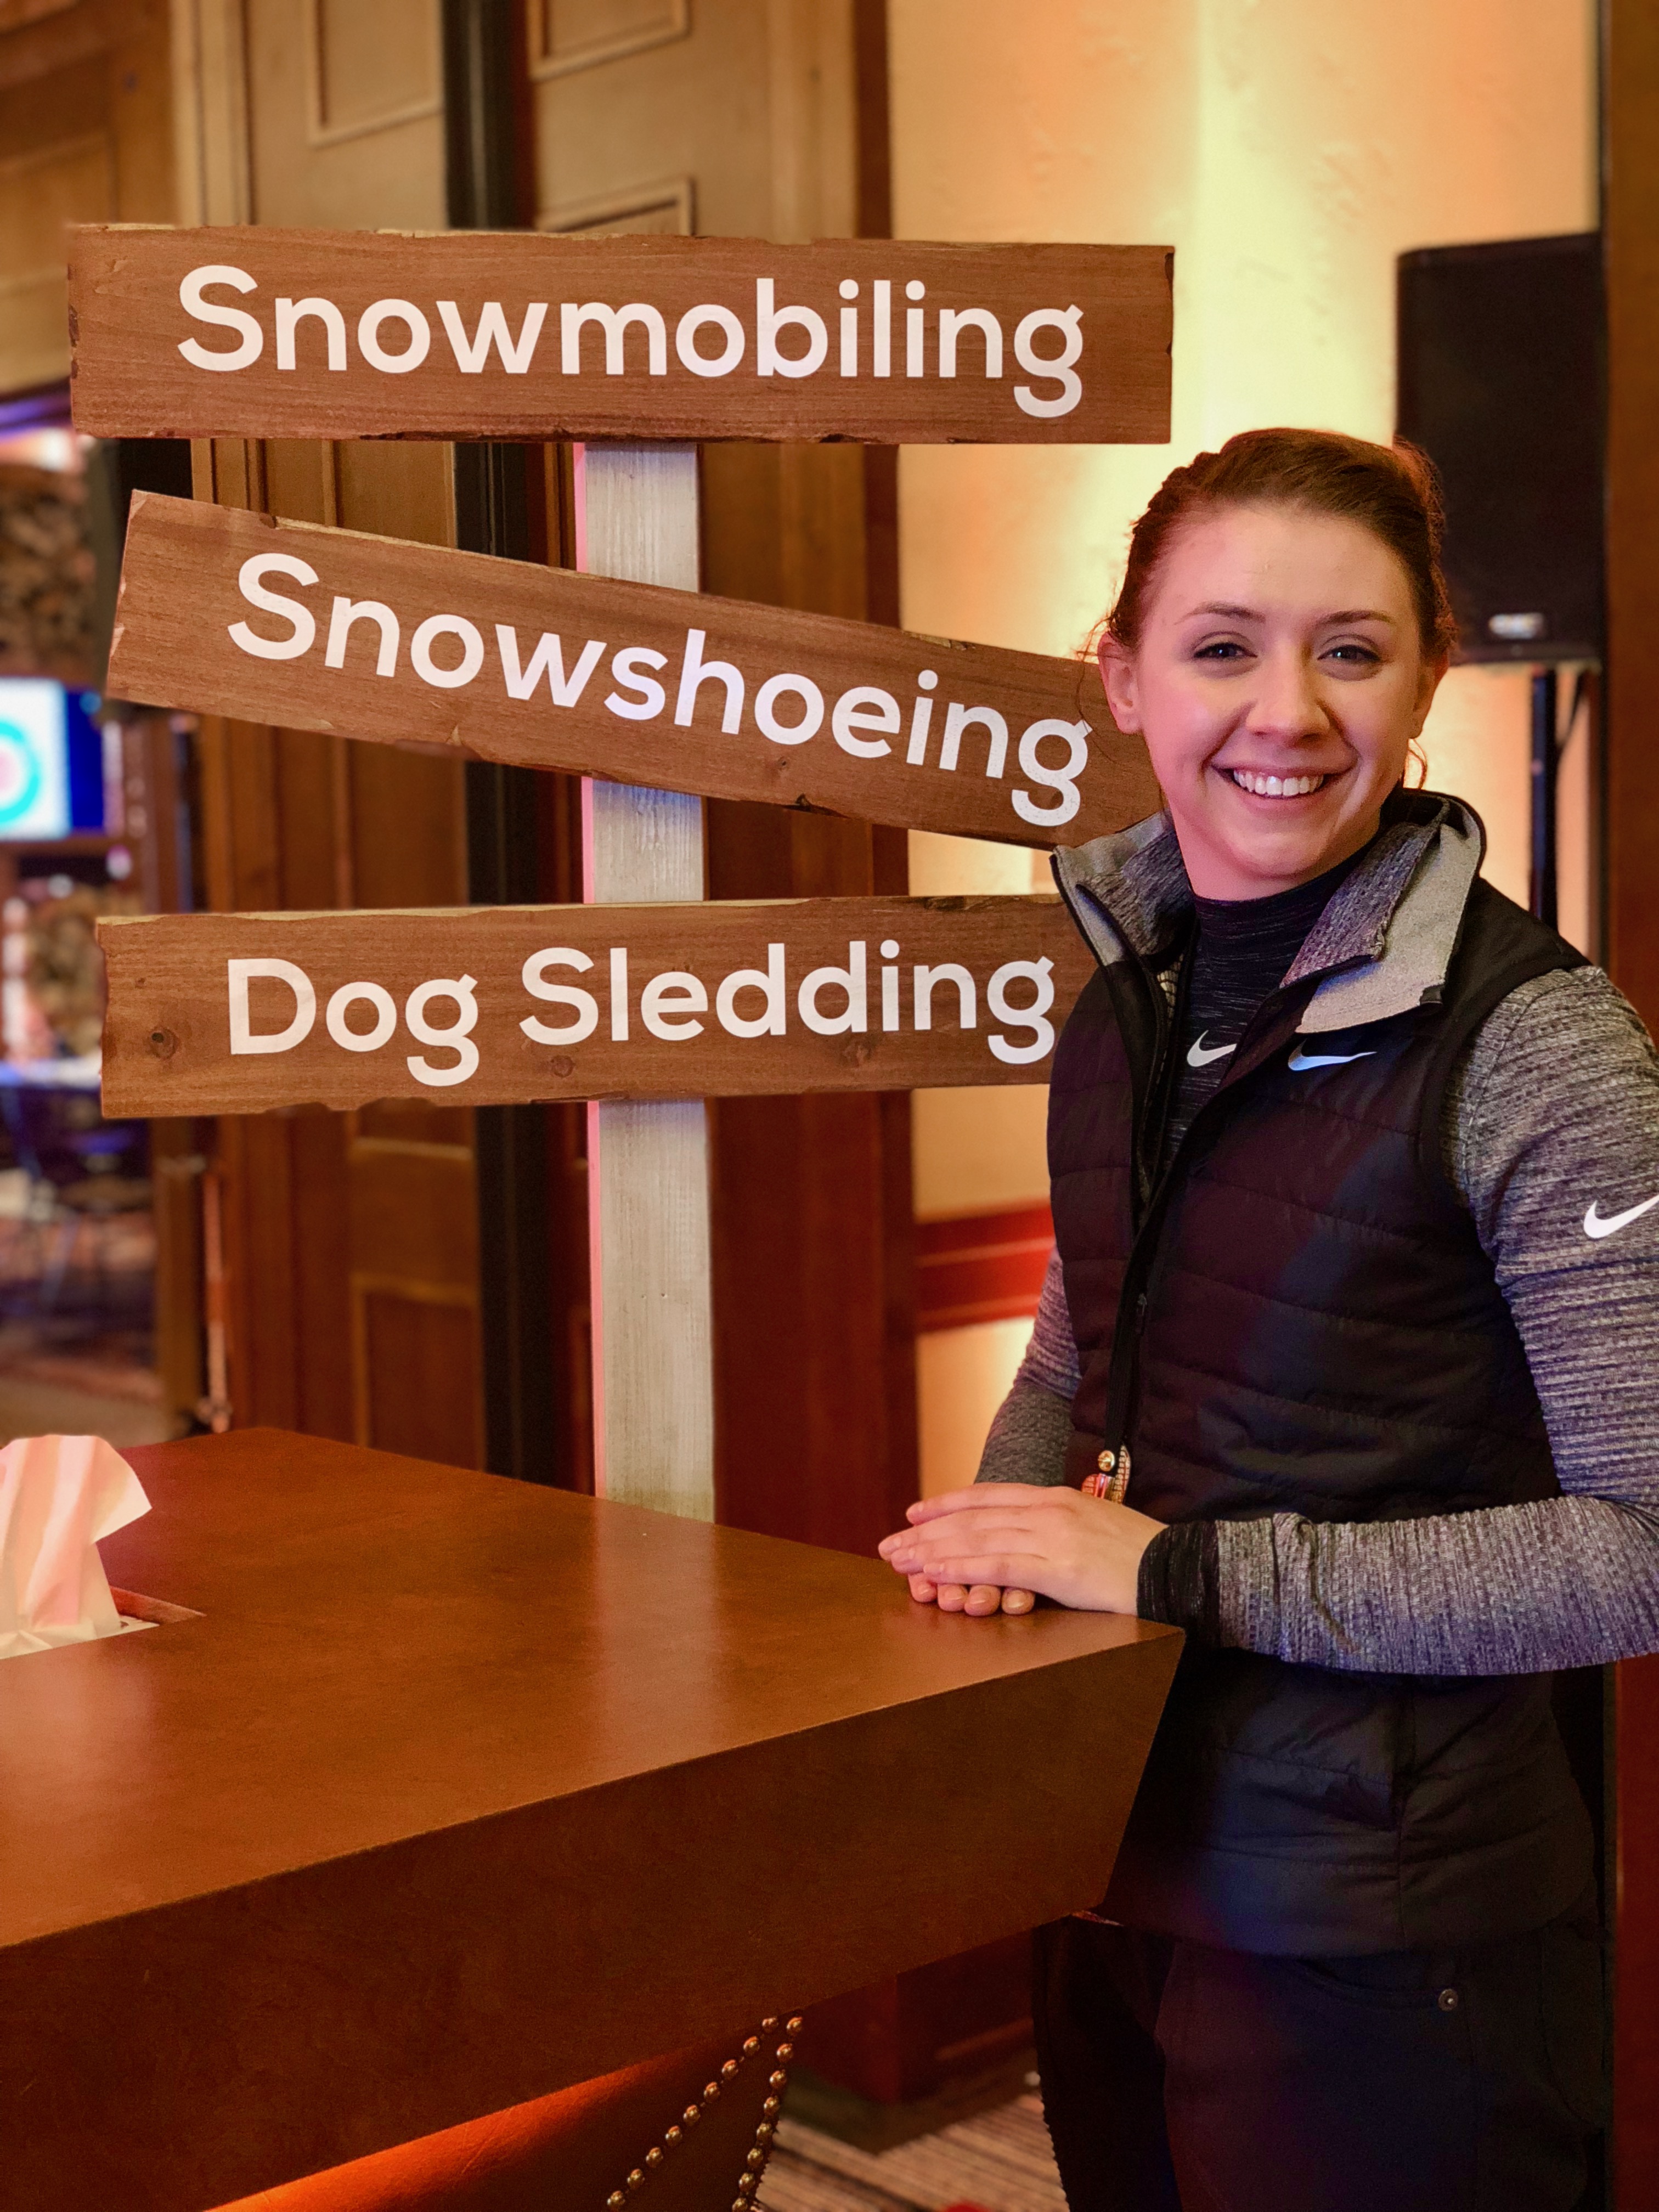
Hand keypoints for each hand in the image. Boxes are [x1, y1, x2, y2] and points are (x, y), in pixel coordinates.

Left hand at [878, 1483, 1165, 1614]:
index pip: (989, 1497)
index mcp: (1056, 1498)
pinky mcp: (1059, 1568)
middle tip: (890, 1547)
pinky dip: (961, 1569)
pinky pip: (998, 1566)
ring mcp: (1052, 1537)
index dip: (947, 1505)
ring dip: (932, 1553)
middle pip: (972, 1518)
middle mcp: (1048, 1510)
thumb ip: (1061, 1528)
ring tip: (900, 1563)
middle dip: (926, 1534)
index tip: (915, 1514)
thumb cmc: (1142, 1556)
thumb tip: (1035, 1538)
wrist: (1184, 1568)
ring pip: (976, 1540)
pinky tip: (935, 1574)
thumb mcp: (1097, 1528)